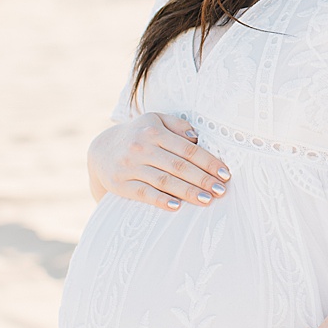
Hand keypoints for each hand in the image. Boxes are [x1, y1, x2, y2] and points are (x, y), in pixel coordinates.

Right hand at [87, 112, 228, 209]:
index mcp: (154, 131)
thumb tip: (197, 136)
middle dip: (203, 179)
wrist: (101, 149)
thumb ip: (178, 125)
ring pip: (164, 181)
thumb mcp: (155, 120)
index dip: (208, 162)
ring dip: (187, 192)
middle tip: (221, 190)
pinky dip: (160, 200)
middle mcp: (141, 148)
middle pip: (178, 166)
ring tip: (207, 200)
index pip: (188, 149)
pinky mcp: (119, 184)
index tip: (225, 174)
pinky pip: (143, 193)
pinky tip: (177, 206)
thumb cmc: (139, 134)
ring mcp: (129, 166)